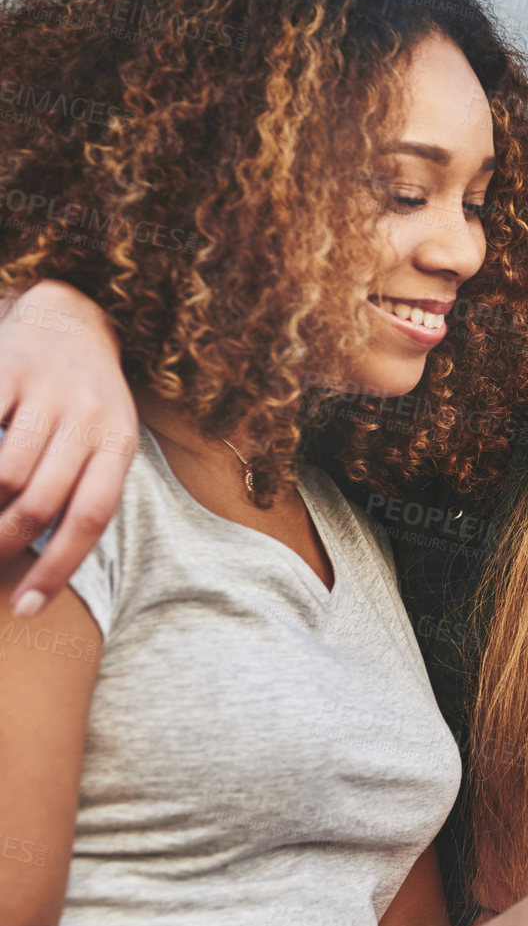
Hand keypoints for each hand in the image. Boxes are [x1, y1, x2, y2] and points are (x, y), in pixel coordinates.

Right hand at [0, 279, 133, 615]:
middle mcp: (89, 417)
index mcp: (119, 443)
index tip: (26, 607)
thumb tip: (48, 557)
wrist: (70, 318)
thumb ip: (87, 489)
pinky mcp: (9, 366)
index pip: (90, 518)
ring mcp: (48, 391)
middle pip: (40, 502)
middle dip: (3, 544)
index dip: (58, 568)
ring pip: (4, 473)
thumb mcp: (106, 439)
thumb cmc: (85, 400)